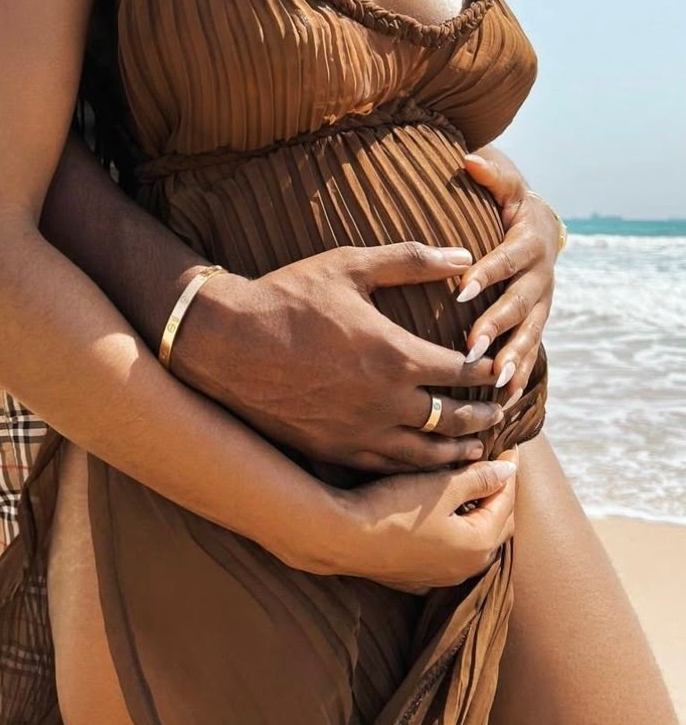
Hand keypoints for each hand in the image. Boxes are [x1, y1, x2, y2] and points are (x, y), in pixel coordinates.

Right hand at [173, 243, 503, 472]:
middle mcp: (385, 402)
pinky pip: (387, 469)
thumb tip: (463, 254)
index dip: (487, 371)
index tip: (498, 368)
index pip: (462, 371)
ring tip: (476, 449)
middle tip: (500, 413)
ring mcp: (359, 433)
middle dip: (483, 415)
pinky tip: (423, 466)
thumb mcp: (349, 266)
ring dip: (457, 451)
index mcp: (395, 355)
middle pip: (453, 418)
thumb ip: (411, 260)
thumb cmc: (286, 298)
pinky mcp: (333, 452)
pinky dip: (416, 469)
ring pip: (425, 453)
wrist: (225, 344)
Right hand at [326, 448, 517, 588]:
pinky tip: (443, 516)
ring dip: (477, 515)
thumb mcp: (441, 486)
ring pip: (473, 541)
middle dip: (498, 495)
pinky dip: (454, 532)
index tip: (509, 447)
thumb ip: (478, 478)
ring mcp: (441, 577)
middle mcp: (467, 569)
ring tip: (471, 486)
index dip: (508, 471)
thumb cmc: (393, 509)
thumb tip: (509, 470)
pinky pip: (448, 552)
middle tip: (495, 465)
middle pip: (496, 525)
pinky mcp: (417, 577)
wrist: (342, 538)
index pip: (506, 501)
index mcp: (479, 545)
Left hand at [458, 148, 558, 402]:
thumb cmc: (509, 205)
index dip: (487, 273)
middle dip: (497, 326)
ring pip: (529, 334)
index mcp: (529, 243)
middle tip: (471, 346)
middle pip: (520, 304)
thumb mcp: (506, 187)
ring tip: (493, 382)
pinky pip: (529, 353)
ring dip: (512, 359)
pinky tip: (499, 401)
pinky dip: (516, 376)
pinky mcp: (536, 323)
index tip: (461, 289)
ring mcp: (541, 304)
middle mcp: (541, 276)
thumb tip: (469, 159)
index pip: (507, 259)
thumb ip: (491, 176)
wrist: (539, 227)